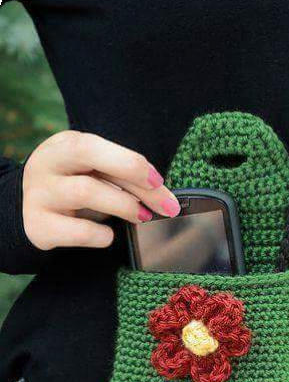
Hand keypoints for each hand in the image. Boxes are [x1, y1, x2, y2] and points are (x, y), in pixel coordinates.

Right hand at [22, 130, 180, 250]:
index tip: (159, 181)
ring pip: (85, 192)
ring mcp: (39, 195)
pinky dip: (102, 235)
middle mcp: (46, 165)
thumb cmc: (72, 188)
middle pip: (89, 157)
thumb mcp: (90, 173)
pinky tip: (108, 235)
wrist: (30, 214)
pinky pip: (79, 231)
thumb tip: (163, 196)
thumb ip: (119, 176)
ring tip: (141, 217)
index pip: (97, 146)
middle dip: (135, 181)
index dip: (130, 162)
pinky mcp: (38, 227)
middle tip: (165, 206)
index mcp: (63, 145)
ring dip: (123, 205)